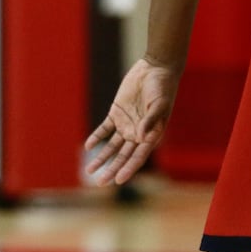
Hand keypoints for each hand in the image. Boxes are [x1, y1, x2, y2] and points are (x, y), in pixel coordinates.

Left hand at [84, 57, 178, 185]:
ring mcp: (126, 124)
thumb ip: (150, 120)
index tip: (118, 180)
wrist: (155, 69)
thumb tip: (139, 137)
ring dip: (101, 157)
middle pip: (123, 156)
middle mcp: (138, 134)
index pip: (138, 157)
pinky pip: (104, 129)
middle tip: (101, 182)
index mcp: (151, 135)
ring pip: (111, 146)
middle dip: (112, 169)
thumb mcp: (158, 104)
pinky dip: (96, 137)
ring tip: (90, 171)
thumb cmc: (162, 88)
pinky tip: (88, 145)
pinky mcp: (116, 113)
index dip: (129, 168)